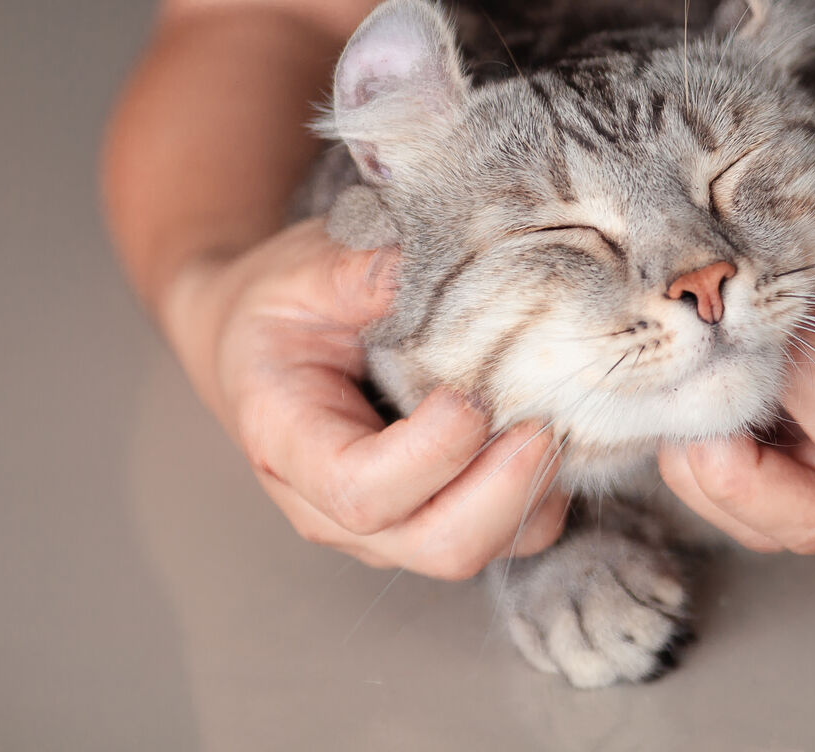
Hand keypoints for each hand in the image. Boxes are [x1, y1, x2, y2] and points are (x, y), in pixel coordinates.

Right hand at [165, 220, 568, 577]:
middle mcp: (331, 506)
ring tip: (552, 422)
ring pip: (473, 550)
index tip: (471, 395)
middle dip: (504, 489)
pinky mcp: (430, 518)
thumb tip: (436, 262)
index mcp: (288, 442)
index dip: (432, 453)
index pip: (360, 488)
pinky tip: (549, 434)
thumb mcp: (306, 271)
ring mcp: (385, 525)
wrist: (262, 344)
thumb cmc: (286, 307)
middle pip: (433, 544)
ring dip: (529, 495)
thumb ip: (364, 272)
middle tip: (543, 420)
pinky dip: (540, 497)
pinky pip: (502, 535)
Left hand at [659, 55, 814, 552]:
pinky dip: (699, 454)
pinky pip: (745, 473)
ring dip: (709, 478)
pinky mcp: (787, 405)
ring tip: (671, 399)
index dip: (798, 388)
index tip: (758, 317)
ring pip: (774, 512)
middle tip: (683, 420)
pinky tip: (669, 386)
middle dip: (740, 484)